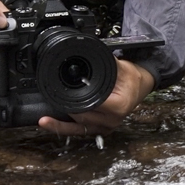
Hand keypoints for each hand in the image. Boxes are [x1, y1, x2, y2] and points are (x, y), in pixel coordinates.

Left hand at [38, 59, 154, 135]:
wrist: (140, 87)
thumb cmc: (133, 79)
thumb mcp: (122, 67)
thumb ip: (106, 63)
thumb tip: (91, 52)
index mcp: (118, 106)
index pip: (91, 104)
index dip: (76, 99)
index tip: (63, 92)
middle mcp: (111, 120)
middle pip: (82, 117)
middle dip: (66, 109)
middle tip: (50, 101)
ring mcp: (106, 127)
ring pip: (79, 128)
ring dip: (61, 124)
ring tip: (44, 121)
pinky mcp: (100, 129)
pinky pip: (80, 132)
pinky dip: (65, 128)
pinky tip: (51, 126)